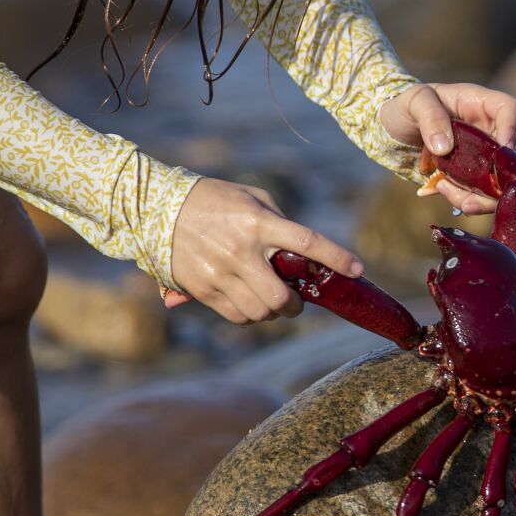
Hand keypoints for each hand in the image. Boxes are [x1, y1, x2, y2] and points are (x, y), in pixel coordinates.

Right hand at [159, 178, 362, 323]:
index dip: (337, 257)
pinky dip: (251, 317)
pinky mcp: (203, 290)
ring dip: (274, 313)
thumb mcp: (252, 197)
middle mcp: (241, 251)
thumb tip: (302, 253)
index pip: (307, 243)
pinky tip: (250, 306)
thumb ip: (280, 221)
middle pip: (282, 297)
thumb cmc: (214, 199)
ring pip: (261, 312)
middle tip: (296, 299)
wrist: (158, 209)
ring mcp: (220, 273)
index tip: (358, 269)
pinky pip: (238, 317)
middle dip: (296, 305)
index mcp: (258, 223)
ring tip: (272, 302)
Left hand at [378, 82, 515, 215]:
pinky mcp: (471, 175)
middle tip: (474, 194)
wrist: (394, 128)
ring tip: (446, 192)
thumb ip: (430, 117)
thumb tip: (444, 148)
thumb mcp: (414, 102)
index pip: (510, 109)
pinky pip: (479, 192)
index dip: (512, 129)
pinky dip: (463, 198)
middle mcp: (488, 130)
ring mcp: (482, 155)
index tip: (502, 150)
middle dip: (498, 181)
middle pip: (513, 156)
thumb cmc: (407, 106)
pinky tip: (439, 190)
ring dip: (479, 196)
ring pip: (498, 182)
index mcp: (479, 104)